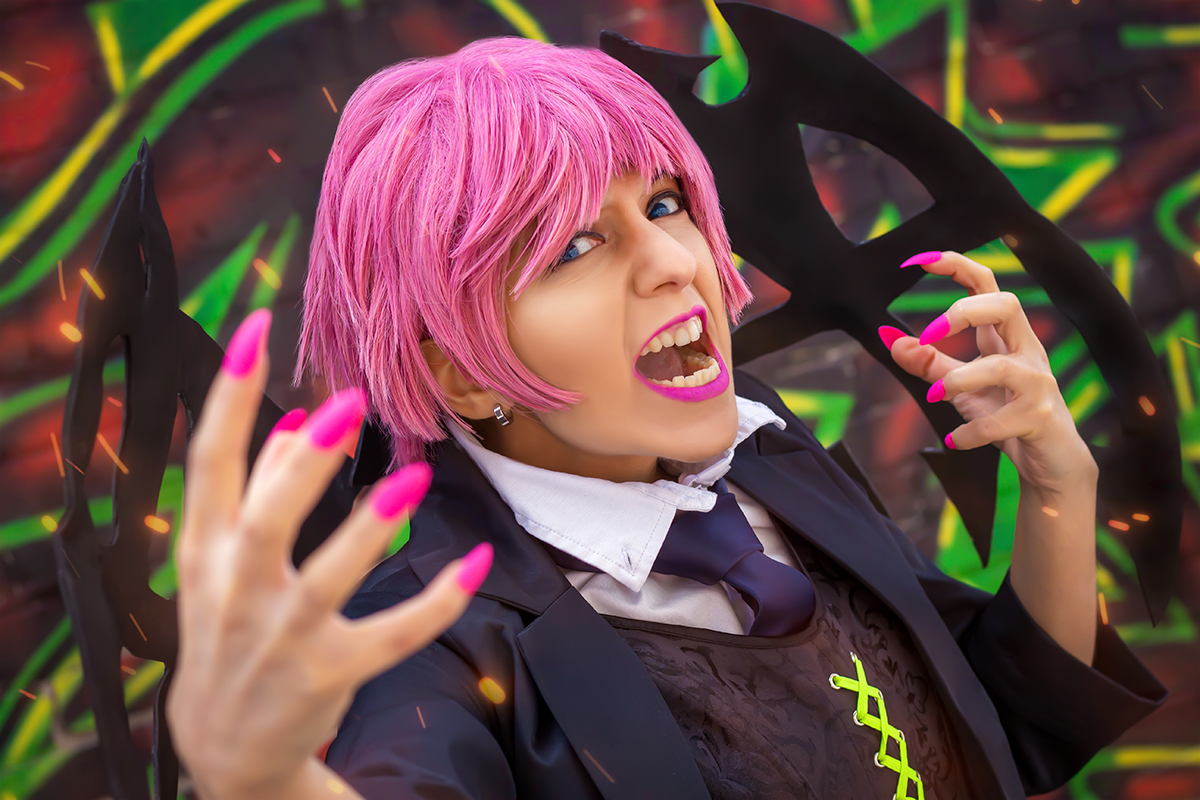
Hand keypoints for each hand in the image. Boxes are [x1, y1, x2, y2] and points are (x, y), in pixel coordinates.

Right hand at [167, 309, 492, 799]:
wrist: (225, 747)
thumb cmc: (227, 632)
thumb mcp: (219, 564)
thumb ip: (254, 490)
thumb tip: (290, 421)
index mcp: (204, 553)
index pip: (209, 463)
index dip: (230, 394)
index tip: (257, 327)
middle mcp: (236, 594)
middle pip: (263, 523)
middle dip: (303, 468)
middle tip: (345, 406)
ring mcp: (284, 639)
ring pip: (326, 581)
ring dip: (367, 530)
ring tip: (409, 478)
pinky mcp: (331, 674)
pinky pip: (391, 637)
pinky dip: (435, 602)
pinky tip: (474, 562)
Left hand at [881, 251, 1097, 494]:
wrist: (1051, 462)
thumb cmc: (1006, 415)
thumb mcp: (961, 387)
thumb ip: (930, 364)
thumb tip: (890, 339)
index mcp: (1005, 337)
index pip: (986, 286)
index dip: (956, 266)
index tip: (919, 260)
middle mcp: (1025, 352)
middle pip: (1008, 305)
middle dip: (966, 311)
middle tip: (929, 333)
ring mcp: (1037, 385)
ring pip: (1003, 367)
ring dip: (962, 379)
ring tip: (936, 396)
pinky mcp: (1039, 419)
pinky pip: (1003, 420)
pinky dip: (973, 431)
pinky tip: (955, 440)